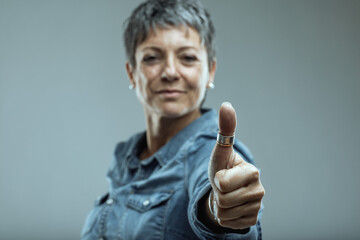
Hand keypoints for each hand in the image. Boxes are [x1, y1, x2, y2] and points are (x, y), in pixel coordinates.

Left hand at [207, 102, 264, 229]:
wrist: (225, 189)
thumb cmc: (222, 167)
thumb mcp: (220, 150)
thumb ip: (225, 129)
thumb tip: (227, 105)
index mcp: (252, 172)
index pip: (222, 183)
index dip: (217, 179)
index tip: (223, 174)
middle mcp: (259, 190)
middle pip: (223, 200)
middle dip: (217, 193)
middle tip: (223, 186)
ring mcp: (257, 207)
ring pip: (224, 213)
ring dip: (219, 206)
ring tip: (226, 195)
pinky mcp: (252, 220)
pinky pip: (228, 224)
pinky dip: (224, 217)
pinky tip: (230, 207)